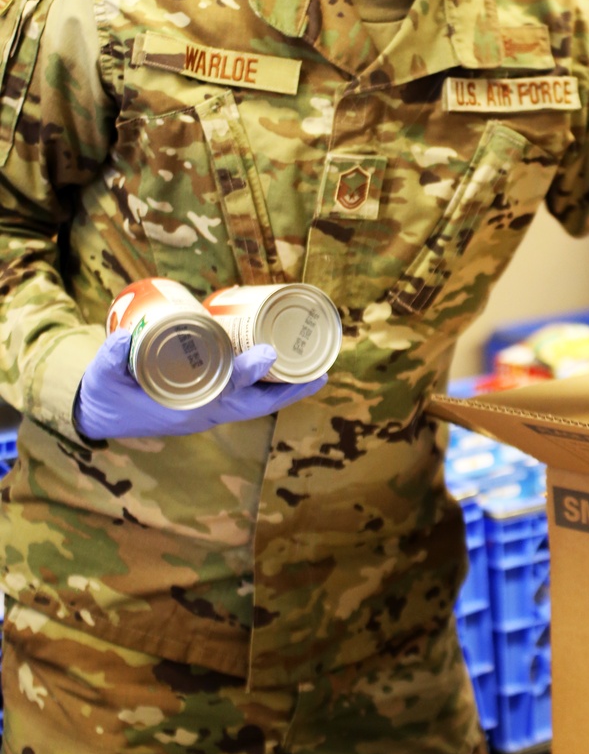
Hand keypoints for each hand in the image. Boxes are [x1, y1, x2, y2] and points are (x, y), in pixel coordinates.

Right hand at [74, 328, 326, 441]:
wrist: (101, 417)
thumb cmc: (106, 395)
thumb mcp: (103, 376)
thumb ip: (111, 356)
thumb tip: (124, 336)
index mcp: (185, 408)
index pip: (224, 390)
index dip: (247, 371)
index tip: (268, 353)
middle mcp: (205, 412)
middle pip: (256, 403)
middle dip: (289, 391)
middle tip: (322, 373)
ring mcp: (210, 411)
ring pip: (258, 404)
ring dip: (288, 391)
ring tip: (319, 374)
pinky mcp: (209, 405)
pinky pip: (249, 400)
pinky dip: (271, 390)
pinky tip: (288, 373)